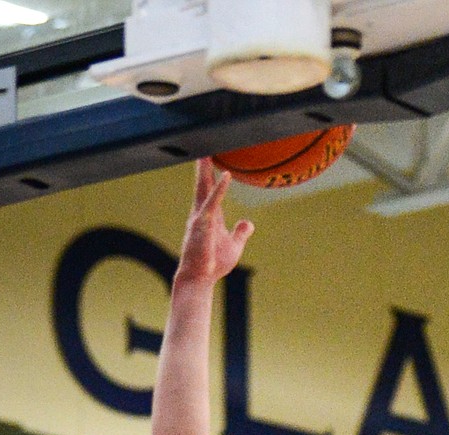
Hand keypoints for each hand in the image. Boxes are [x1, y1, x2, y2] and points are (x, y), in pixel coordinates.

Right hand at [176, 161, 254, 288]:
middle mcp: (202, 212)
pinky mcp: (203, 224)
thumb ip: (240, 233)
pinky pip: (213, 202)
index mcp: (210, 216)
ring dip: (206, 168)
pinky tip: (226, 175)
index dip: (212, 173)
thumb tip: (249, 222)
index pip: (211, 189)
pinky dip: (220, 188)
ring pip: (204, 187)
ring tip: (207, 150)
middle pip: (203, 183)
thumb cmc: (213, 264)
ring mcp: (201, 217)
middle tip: (205, 143)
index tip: (213, 156)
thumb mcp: (233, 246)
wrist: (199, 279)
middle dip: (204, 164)